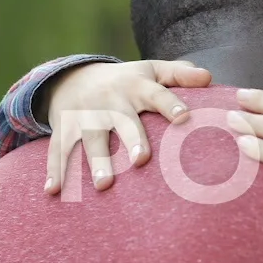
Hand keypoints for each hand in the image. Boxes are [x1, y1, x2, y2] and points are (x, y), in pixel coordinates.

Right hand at [45, 60, 211, 192]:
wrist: (72, 76)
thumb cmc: (125, 81)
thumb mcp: (150, 70)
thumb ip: (179, 74)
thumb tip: (209, 78)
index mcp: (136, 87)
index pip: (157, 94)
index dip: (171, 105)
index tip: (185, 118)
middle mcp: (110, 101)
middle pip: (122, 121)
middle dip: (132, 139)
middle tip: (141, 160)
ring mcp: (85, 116)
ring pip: (91, 140)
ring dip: (95, 161)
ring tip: (104, 185)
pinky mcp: (65, 129)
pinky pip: (58, 151)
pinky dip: (55, 171)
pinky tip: (53, 191)